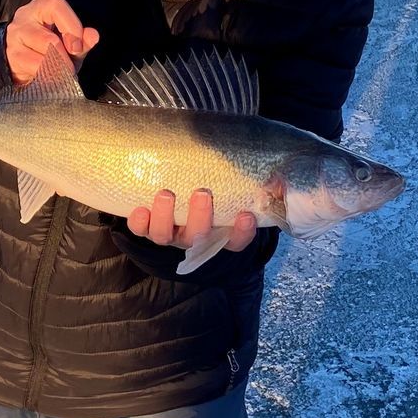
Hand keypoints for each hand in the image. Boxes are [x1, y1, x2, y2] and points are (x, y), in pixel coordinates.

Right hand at [7, 0, 99, 84]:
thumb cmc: (54, 63)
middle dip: (72, 28)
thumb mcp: (75, 52)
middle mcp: (28, 12)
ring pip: (49, 41)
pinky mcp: (12, 50)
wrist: (26, 85)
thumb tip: (93, 34)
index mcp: (45, 7)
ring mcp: (18, 30)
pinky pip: (40, 62)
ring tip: (57, 69)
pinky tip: (42, 75)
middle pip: (56, 5)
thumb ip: (84, 41)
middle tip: (76, 49)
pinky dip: (49, 73)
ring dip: (61, 60)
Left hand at [128, 188, 257, 254]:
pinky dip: (139, 222)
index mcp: (221, 235)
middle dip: (200, 217)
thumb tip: (278, 176)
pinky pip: (141, 231)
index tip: (246, 214)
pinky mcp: (149, 227)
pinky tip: (139, 209)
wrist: (183, 198)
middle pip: (198, 238)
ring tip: (166, 194)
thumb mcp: (238, 192)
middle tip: (203, 194)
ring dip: (165, 217)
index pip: (236, 241)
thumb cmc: (219, 195)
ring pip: (166, 236)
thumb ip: (258, 186)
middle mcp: (196, 238)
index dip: (241, 232)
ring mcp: (172, 234)